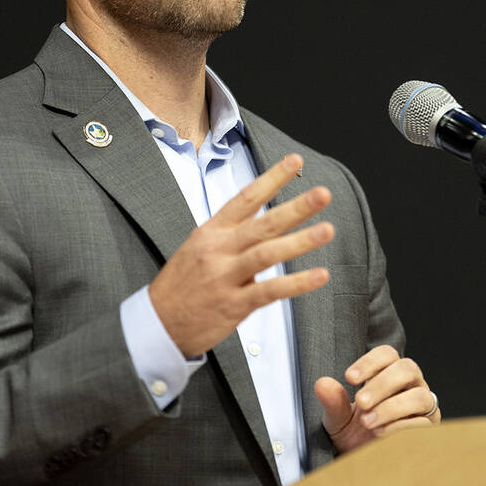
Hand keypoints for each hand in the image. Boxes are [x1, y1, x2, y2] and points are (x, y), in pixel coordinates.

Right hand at [149, 154, 333, 356]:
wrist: (157, 324)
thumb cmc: (181, 284)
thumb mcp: (197, 248)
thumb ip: (230, 235)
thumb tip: (263, 223)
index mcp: (211, 231)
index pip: (245, 198)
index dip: (272, 178)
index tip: (295, 161)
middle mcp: (218, 250)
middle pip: (263, 223)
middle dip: (296, 207)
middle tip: (323, 193)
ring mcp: (225, 277)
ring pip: (267, 254)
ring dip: (300, 241)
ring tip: (328, 229)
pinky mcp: (233, 305)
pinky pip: (269, 291)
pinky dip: (296, 283)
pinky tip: (320, 275)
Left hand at [314, 345, 439, 453]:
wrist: (366, 462)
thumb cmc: (354, 433)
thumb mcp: (338, 419)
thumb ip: (333, 401)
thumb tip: (322, 383)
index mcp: (388, 373)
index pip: (387, 354)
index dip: (371, 362)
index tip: (349, 378)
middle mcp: (411, 385)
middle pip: (407, 369)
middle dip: (382, 384)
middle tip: (361, 402)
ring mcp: (423, 406)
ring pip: (420, 396)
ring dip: (391, 407)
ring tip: (367, 422)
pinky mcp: (429, 429)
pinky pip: (422, 423)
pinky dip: (399, 427)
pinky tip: (380, 433)